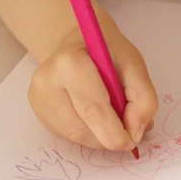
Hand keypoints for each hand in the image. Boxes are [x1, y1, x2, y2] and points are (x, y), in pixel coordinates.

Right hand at [28, 27, 157, 150]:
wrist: (79, 40)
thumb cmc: (107, 51)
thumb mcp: (134, 64)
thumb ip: (142, 97)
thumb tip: (136, 132)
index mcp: (71, 63)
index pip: (94, 109)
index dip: (116, 133)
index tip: (133, 139)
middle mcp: (47, 80)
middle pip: (82, 128)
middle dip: (109, 139)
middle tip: (128, 137)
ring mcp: (38, 96)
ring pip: (74, 136)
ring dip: (99, 138)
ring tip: (113, 121)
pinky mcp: (37, 109)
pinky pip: (66, 134)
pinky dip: (87, 133)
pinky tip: (94, 116)